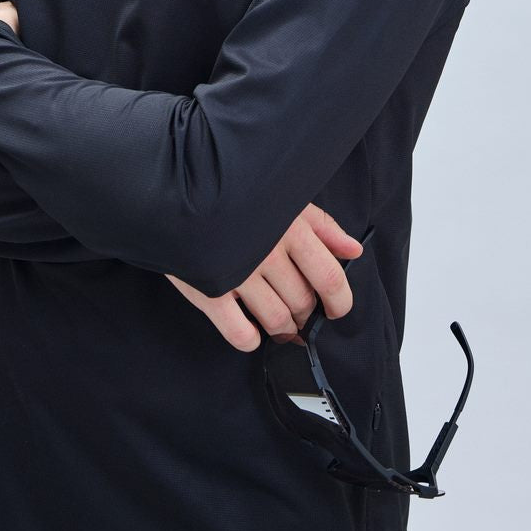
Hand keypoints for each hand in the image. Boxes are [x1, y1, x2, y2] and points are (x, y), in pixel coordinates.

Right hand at [165, 203, 363, 352]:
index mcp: (290, 227)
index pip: (329, 277)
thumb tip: (354, 250)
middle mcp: (267, 251)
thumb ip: (322, 226)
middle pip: (302, 301)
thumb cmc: (237, 194)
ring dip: (283, 330)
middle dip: (307, 315)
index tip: (337, 311)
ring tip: (281, 326)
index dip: (340, 302)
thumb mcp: (285, 200)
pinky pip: (239, 332)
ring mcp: (238, 272)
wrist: (176, 192)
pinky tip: (250, 332)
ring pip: (276, 319)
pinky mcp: (209, 290)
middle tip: (301, 315)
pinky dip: (250, 339)